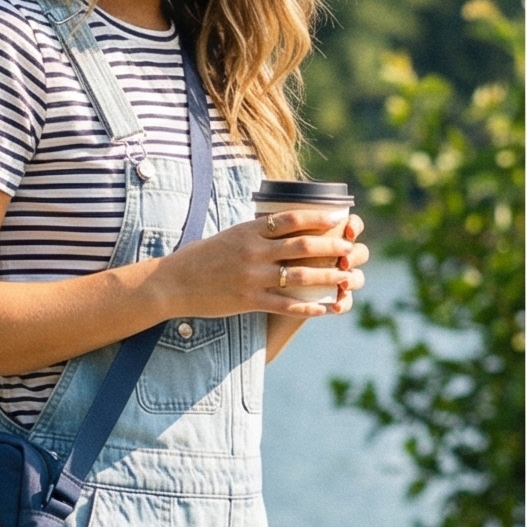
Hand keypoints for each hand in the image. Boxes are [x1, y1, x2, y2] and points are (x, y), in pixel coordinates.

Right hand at [156, 208, 366, 319]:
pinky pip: (285, 304)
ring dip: (328, 277)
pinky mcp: (248, 300)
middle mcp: (253, 251)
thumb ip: (256, 232)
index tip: (340, 217)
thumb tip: (282, 223)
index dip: (319, 218)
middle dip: (332, 247)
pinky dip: (308, 307)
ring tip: (347, 278)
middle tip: (352, 249)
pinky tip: (324, 308)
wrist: (173, 283)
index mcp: (249, 231)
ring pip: (299, 275)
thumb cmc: (202, 257)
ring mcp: (252, 277)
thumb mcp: (229, 235)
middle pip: (302, 246)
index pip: (291, 219)